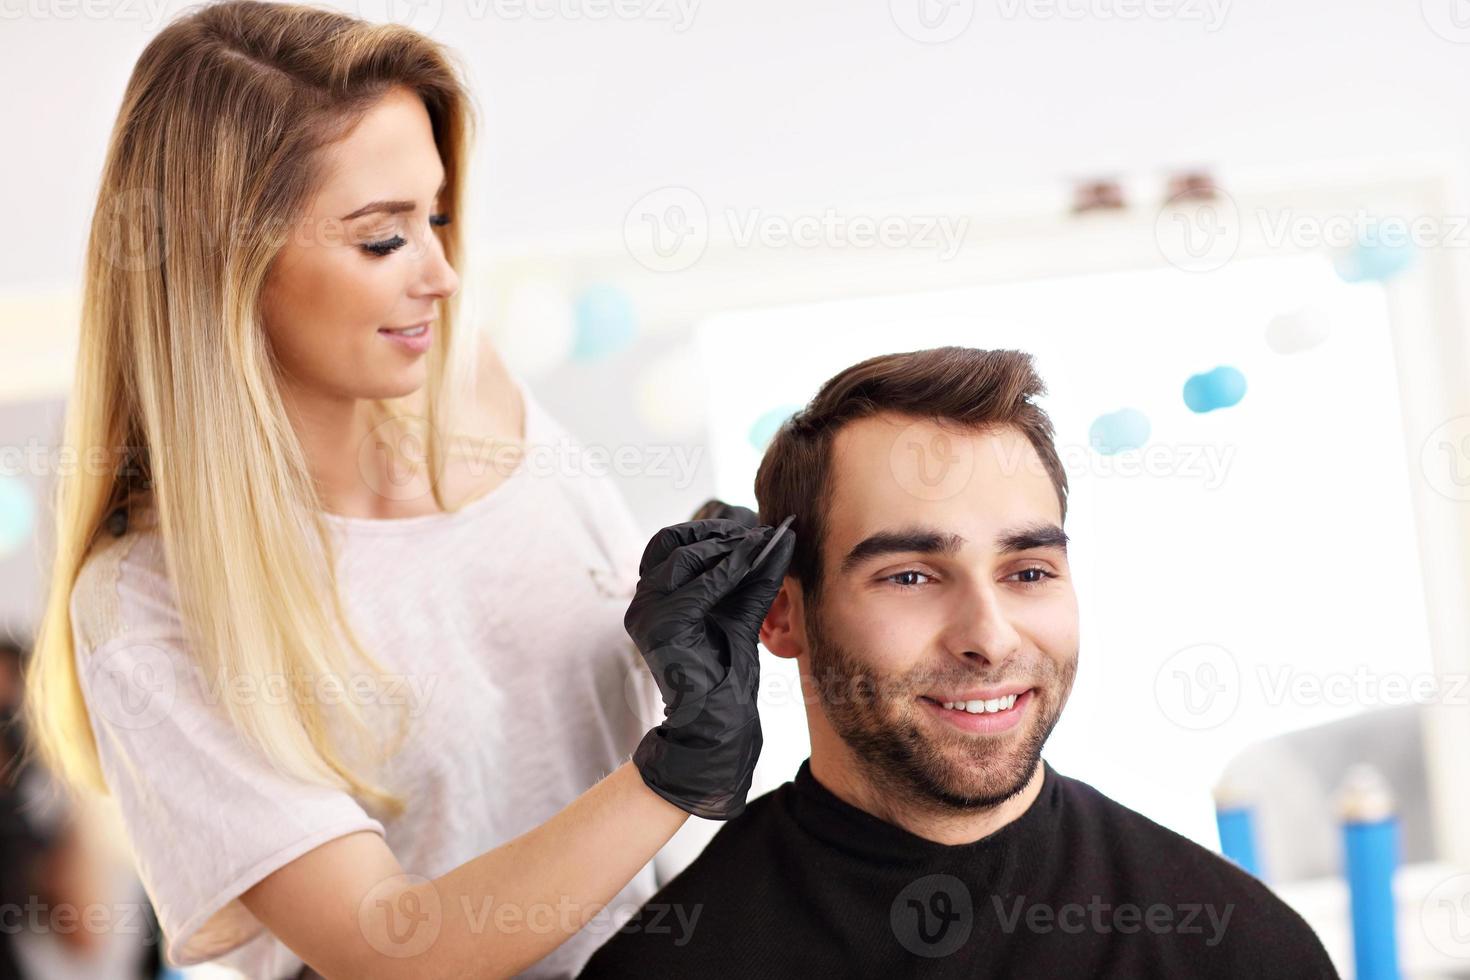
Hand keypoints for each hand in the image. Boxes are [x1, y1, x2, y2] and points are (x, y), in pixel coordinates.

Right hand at [625, 514, 794, 819]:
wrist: (717, 722)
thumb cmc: (727, 670)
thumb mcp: (741, 610)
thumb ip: (754, 575)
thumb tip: (781, 536)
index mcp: (654, 597)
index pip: (669, 542)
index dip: (706, 529)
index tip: (747, 528)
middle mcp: (642, 602)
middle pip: (670, 541)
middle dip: (714, 532)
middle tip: (755, 533)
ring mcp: (647, 613)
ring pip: (684, 556)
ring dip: (726, 547)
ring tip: (760, 545)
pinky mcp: (663, 626)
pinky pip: (700, 585)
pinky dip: (731, 569)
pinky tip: (756, 562)